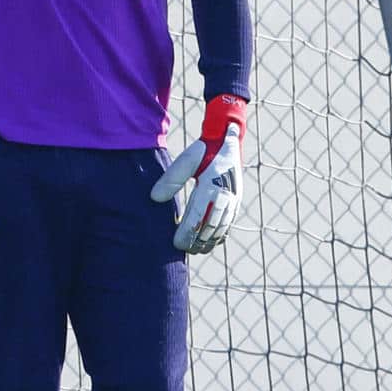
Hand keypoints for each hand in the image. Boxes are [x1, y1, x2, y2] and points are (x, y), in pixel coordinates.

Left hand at [150, 95, 248, 253]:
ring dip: (208, 241)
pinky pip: (229, 223)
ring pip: (221, 228)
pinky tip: (209, 243)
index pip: (198, 216)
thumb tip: (154, 198)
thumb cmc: (203, 151)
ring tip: (194, 250)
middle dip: (196, 241)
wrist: (227, 140)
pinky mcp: (236, 201)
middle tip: (182, 250)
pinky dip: (220, 235)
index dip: (187, 232)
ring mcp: (233, 200)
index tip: (176, 243)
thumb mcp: (187, 160)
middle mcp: (225, 196)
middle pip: (210, 227)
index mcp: (212, 186)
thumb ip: (171, 178)